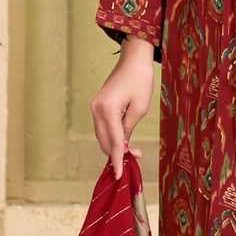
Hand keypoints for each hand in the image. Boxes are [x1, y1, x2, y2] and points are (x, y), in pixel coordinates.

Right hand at [91, 36, 154, 177]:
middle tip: (136, 157)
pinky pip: (103, 127)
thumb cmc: (140, 80)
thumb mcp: (139, 108)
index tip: (119, 176)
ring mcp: (94, 107)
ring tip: (133, 150)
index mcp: (107, 110)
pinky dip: (112, 136)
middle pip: (104, 141)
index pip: (113, 141)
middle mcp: (96, 110)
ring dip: (114, 145)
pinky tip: (124, 139)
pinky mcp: (97, 106)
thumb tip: (123, 146)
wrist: (133, 59)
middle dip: (117, 153)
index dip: (117, 160)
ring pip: (102, 136)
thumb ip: (128, 130)